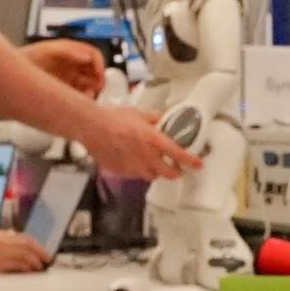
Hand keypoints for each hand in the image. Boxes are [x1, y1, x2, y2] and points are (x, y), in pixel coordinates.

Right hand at [0, 229, 49, 274]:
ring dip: (36, 259)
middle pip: (26, 243)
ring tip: (42, 266)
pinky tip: (32, 270)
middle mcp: (0, 241)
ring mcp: (0, 251)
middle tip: (47, 258)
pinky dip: (28, 266)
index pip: (19, 237)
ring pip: (25, 253)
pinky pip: (19, 263)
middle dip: (39, 250)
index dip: (31, 243)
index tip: (37, 248)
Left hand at [24, 39, 107, 96]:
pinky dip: (82, 99)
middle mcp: (71, 65)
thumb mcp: (48, 50)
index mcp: (70, 52)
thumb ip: (69, 51)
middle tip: (97, 88)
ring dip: (91, 91)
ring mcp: (67, 78)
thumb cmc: (25, 58)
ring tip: (86, 96)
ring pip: (88, 85)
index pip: (93, 55)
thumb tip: (86, 55)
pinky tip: (79, 101)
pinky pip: (78, 96)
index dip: (99, 64)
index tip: (99, 75)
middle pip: (93, 72)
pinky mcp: (62, 91)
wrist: (9, 74)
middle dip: (98, 79)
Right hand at [83, 104, 201, 181]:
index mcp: (153, 140)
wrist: (91, 126)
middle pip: (168, 173)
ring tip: (153, 165)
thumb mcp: (138, 113)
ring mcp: (133, 167)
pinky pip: (135, 175)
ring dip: (156, 173)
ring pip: (151, 177)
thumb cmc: (114, 117)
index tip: (198, 164)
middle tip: (175, 168)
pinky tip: (133, 163)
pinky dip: (138, 171)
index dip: (190, 160)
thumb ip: (153, 119)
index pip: (178, 154)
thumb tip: (163, 120)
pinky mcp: (121, 172)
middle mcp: (146, 157)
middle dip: (175, 172)